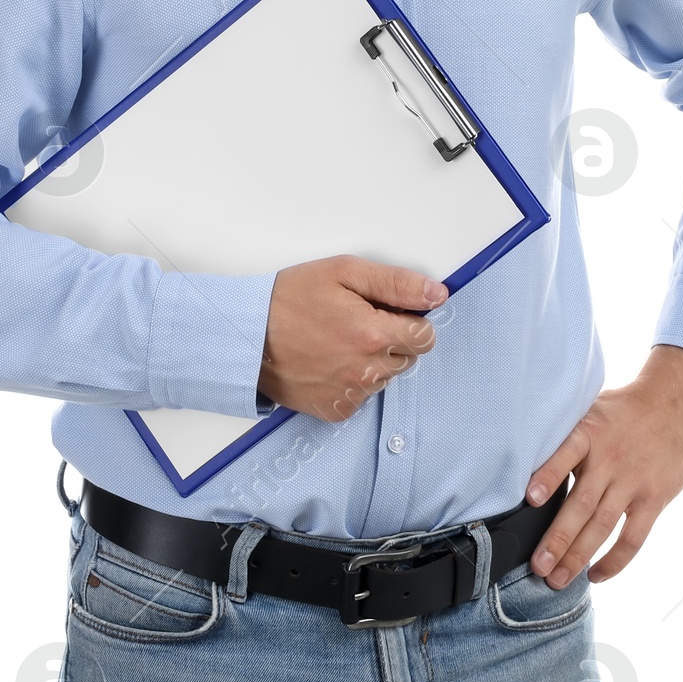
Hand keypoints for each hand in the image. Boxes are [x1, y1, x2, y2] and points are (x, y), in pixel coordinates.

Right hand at [257, 254, 447, 422]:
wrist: (245, 335)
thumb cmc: (289, 298)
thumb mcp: (343, 272)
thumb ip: (396, 283)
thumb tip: (437, 294)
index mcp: (372, 334)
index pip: (425, 336)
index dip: (409, 319)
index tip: (386, 311)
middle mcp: (366, 371)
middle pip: (407, 357)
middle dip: (391, 338)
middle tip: (356, 320)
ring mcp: (351, 394)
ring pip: (385, 377)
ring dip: (372, 360)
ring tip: (337, 339)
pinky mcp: (336, 410)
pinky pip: (362, 395)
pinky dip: (353, 380)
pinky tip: (329, 361)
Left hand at [524, 344, 682, 586]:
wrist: (676, 404)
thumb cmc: (624, 409)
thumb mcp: (592, 407)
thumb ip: (568, 434)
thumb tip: (527, 452)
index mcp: (591, 432)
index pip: (566, 453)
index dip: (548, 475)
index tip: (530, 499)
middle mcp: (611, 460)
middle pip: (581, 505)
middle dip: (557, 539)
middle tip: (538, 566)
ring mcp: (633, 482)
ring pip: (602, 526)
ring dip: (578, 556)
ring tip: (556, 579)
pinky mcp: (654, 499)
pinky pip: (633, 537)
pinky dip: (614, 560)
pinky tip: (595, 575)